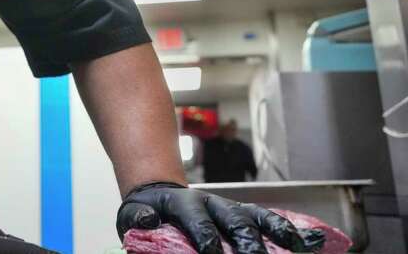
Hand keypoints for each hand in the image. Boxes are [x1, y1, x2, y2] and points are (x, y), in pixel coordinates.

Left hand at [117, 182, 326, 253]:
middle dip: (246, 242)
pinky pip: (269, 220)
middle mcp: (210, 204)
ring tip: (293, 250)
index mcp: (182, 205)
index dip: (206, 237)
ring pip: (255, 218)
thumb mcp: (133, 214)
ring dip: (274, 235)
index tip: (212, 253)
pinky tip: (308, 244)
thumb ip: (139, 220)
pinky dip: (288, 231)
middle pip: (233, 220)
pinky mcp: (244, 215)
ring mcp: (229, 208)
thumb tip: (148, 221)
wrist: (158, 194)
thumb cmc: (147, 212)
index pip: (197, 221)